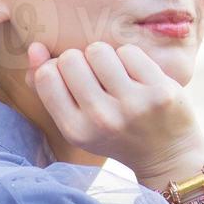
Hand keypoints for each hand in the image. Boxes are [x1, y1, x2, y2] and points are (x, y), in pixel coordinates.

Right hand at [24, 40, 203, 179]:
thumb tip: (35, 48)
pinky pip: (128, 51)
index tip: (74, 81)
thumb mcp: (77, 122)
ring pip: (98, 50)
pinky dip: (129, 58)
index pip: (46, 76)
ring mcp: (133, 104)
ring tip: (116, 76)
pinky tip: (136, 76)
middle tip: (98, 80)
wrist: (168, 155)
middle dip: (81, 62)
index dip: (57, 69)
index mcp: (76, 130)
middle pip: (71, 59)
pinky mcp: (159, 91)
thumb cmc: (115, 133)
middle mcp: (102, 119)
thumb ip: (48, 87)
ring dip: (105, 57)